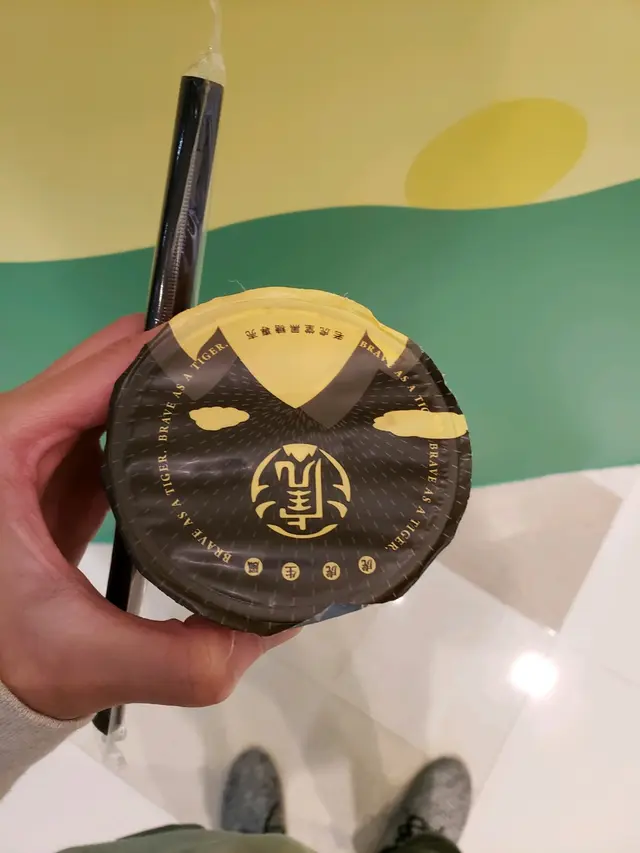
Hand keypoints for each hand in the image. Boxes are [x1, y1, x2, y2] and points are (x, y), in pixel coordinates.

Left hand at [0, 316, 293, 720]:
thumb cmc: (4, 662)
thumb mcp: (87, 660)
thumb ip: (185, 656)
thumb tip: (279, 623)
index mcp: (6, 446)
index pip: (101, 367)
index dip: (173, 351)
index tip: (243, 352)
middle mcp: (15, 431)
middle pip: (108, 364)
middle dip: (180, 361)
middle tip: (254, 373)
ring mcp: (32, 449)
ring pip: (109, 389)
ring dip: (169, 388)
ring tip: (238, 398)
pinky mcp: (50, 471)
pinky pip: (108, 425)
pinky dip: (154, 422)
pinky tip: (200, 438)